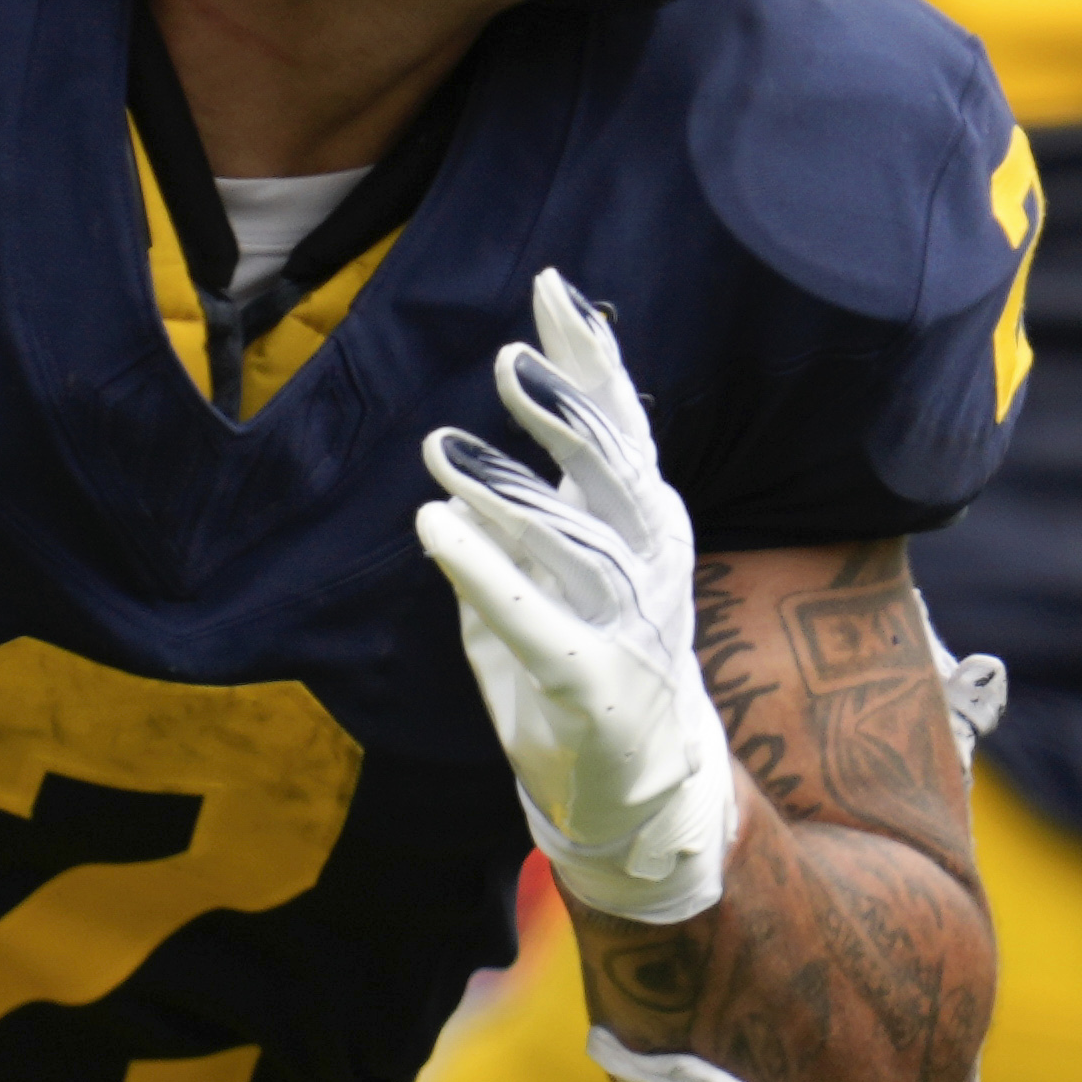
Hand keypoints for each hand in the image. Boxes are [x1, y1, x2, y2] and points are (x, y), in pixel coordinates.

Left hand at [415, 271, 734, 927]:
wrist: (634, 792)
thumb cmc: (585, 668)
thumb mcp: (552, 579)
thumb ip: (519, 520)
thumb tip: (471, 459)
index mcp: (638, 525)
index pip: (619, 426)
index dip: (588, 360)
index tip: (552, 290)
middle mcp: (645, 564)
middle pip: (613, 471)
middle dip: (565, 411)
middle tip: (511, 358)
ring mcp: (626, 626)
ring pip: (573, 547)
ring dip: (508, 494)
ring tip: (443, 451)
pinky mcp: (591, 685)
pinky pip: (538, 624)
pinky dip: (485, 574)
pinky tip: (437, 530)